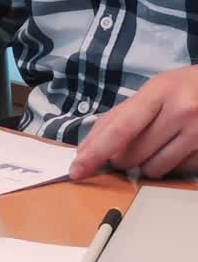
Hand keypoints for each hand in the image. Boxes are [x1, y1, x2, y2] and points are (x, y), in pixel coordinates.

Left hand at [70, 67, 197, 180]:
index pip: (120, 128)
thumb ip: (122, 115)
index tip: (76, 169)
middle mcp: (181, 110)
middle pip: (133, 154)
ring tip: (158, 144)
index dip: (95, 151)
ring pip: (153, 170)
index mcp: (160, 91)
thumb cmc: (184, 88)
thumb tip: (88, 147)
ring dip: (146, 165)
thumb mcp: (155, 89)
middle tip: (132, 144)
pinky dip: (169, 166)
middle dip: (122, 157)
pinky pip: (176, 173)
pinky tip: (176, 148)